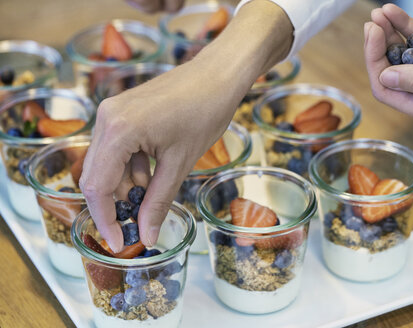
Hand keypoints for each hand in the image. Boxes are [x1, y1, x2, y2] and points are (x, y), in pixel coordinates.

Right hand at [80, 0, 292, 251]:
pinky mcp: (123, 112)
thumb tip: (146, 236)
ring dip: (127, 186)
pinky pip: (119, 150)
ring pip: (108, 164)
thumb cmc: (205, 113)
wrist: (219, 75)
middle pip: (98, 177)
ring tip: (154, 195)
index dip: (107, 220)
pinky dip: (133, 168)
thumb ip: (158, 202)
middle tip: (139, 225)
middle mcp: (106, 119)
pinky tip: (154, 174)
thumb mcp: (180, 164)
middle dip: (117, 204)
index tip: (121, 244)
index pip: (97, 187)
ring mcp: (112, 112)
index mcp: (117, 130)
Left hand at [364, 4, 412, 127]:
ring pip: (403, 52)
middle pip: (392, 70)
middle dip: (378, 46)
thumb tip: (388, 78)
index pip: (389, 91)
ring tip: (379, 15)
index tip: (371, 38)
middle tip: (372, 24)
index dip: (375, 64)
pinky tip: (392, 13)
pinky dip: (405, 25)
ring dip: (389, 33)